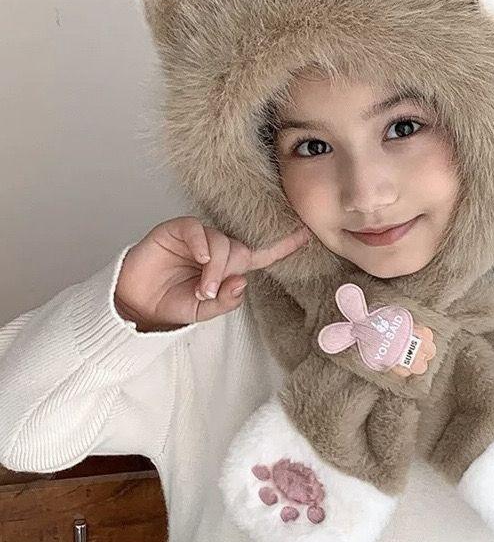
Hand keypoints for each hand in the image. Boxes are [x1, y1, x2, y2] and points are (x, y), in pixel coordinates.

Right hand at [113, 216, 311, 330]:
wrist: (138, 303)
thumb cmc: (173, 304)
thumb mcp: (204, 311)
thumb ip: (225, 302)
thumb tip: (242, 282)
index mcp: (230, 267)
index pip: (263, 255)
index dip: (284, 245)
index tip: (307, 235)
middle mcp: (218, 249)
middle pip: (238, 250)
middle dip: (227, 272)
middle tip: (208, 291)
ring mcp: (199, 238)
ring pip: (221, 242)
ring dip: (214, 266)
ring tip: (200, 286)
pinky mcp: (178, 230)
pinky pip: (197, 229)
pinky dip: (201, 243)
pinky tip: (198, 256)